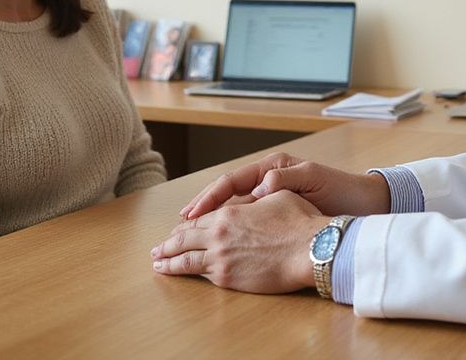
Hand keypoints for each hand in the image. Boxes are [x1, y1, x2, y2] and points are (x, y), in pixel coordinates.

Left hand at [151, 190, 324, 292]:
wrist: (310, 249)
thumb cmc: (299, 222)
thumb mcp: (278, 196)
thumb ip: (259, 194)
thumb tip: (257, 188)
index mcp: (228, 212)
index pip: (198, 219)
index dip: (186, 224)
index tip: (177, 228)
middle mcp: (219, 234)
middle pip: (183, 239)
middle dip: (167, 244)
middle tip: (156, 249)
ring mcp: (221, 258)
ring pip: (185, 260)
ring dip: (169, 262)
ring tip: (158, 264)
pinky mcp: (229, 278)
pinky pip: (202, 275)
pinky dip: (187, 274)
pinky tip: (180, 275)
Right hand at [180, 151, 390, 219]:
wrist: (366, 204)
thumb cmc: (342, 190)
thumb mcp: (314, 179)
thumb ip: (286, 178)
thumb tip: (259, 187)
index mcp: (273, 168)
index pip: (232, 181)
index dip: (210, 197)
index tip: (192, 213)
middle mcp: (268, 180)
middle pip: (226, 194)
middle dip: (201, 210)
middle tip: (178, 227)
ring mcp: (272, 197)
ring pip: (232, 209)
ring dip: (210, 222)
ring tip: (187, 236)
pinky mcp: (278, 213)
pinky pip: (246, 220)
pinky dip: (229, 230)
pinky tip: (217, 244)